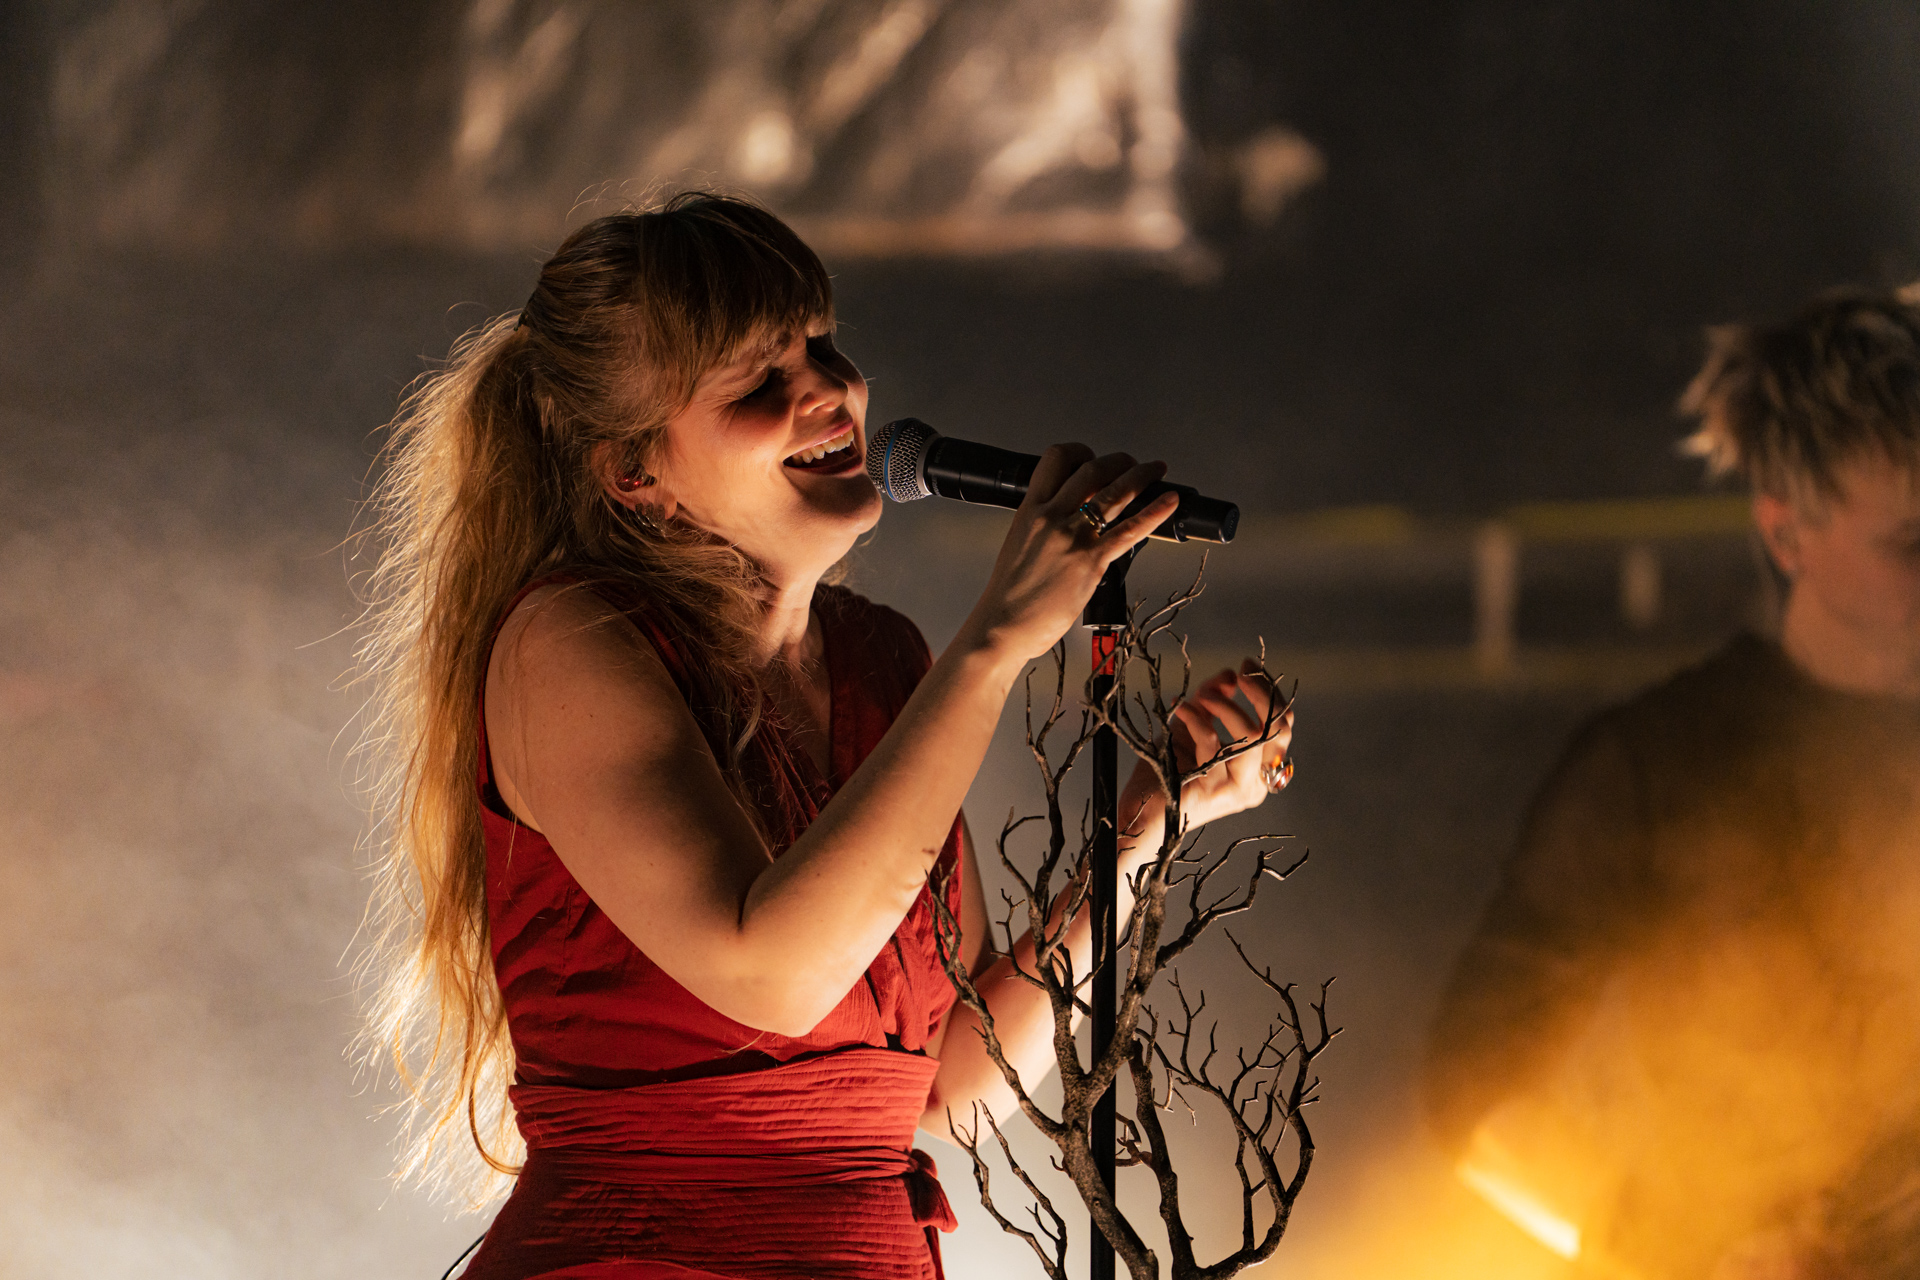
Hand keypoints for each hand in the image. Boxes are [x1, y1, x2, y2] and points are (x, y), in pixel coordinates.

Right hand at [959, 446, 1180, 665]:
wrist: (1003, 624)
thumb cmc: (1009, 594)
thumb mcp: (1019, 544)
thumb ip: (1043, 526)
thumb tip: (1068, 519)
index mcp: (1029, 510)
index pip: (1055, 460)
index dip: (1079, 451)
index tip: (1091, 457)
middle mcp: (1051, 517)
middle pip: (1091, 469)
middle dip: (1118, 460)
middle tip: (1131, 463)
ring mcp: (1072, 537)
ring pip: (1115, 492)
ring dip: (1141, 475)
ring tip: (1155, 470)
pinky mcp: (1091, 561)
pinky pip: (1130, 529)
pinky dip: (1155, 511)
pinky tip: (1169, 501)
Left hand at [1123, 659, 1292, 834]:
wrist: (1141, 810)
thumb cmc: (1167, 771)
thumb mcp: (1192, 725)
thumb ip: (1213, 700)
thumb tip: (1229, 676)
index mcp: (1259, 768)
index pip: (1282, 726)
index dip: (1269, 691)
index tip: (1247, 666)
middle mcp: (1257, 782)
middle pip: (1279, 730)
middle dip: (1261, 694)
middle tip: (1238, 675)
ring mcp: (1238, 790)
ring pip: (1253, 737)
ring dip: (1227, 707)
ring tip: (1202, 697)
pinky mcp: (1214, 793)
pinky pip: (1214, 744)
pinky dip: (1198, 720)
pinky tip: (1182, 710)